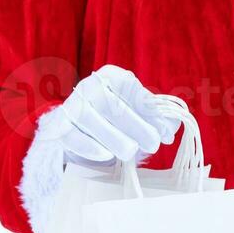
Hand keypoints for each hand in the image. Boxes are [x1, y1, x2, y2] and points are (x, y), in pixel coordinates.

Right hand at [51, 65, 178, 165]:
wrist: (83, 136)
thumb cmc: (118, 124)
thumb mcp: (140, 117)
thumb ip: (159, 118)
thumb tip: (174, 124)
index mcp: (112, 77)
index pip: (132, 90)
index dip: (150, 112)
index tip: (165, 133)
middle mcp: (90, 86)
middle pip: (112, 104)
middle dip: (136, 126)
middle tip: (153, 145)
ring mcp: (72, 105)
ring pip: (90, 118)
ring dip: (113, 137)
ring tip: (130, 152)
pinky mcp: (59, 126)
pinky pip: (72, 135)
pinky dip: (89, 145)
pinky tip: (106, 155)